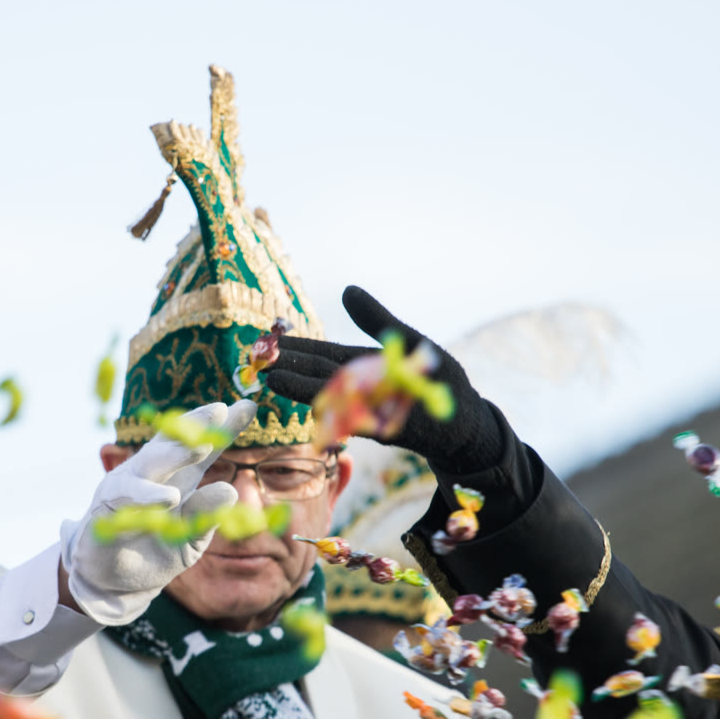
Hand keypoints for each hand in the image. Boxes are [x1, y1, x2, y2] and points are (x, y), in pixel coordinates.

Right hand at [59, 400, 254, 626]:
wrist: (115, 582)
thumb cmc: (155, 552)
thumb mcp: (190, 537)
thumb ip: (207, 515)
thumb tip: (230, 489)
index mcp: (178, 478)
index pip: (203, 448)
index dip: (224, 428)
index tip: (249, 407)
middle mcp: (153, 473)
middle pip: (175, 442)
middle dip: (197, 424)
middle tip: (220, 410)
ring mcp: (128, 485)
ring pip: (153, 461)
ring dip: (176, 453)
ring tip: (204, 448)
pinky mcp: (108, 505)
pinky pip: (129, 496)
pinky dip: (149, 495)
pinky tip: (171, 497)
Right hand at [265, 286, 505, 473]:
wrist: (464, 419)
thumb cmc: (438, 377)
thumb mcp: (408, 338)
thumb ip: (376, 319)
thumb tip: (347, 290)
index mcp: (361, 365)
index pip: (321, 355)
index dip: (296, 350)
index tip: (269, 344)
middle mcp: (360, 388)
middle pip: (318, 375)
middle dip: (289, 368)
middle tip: (255, 362)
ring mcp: (371, 409)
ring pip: (330, 398)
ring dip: (301, 390)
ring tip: (272, 380)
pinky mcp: (387, 428)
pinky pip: (356, 419)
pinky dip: (335, 413)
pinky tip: (311, 406)